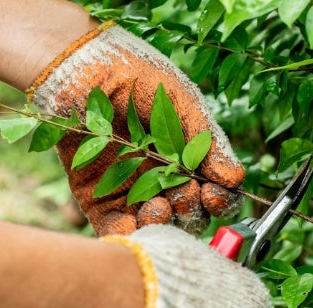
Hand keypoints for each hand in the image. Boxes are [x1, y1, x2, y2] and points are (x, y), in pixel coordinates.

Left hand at [29, 23, 243, 235]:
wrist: (77, 67)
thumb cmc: (133, 75)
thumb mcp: (179, 103)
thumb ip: (205, 142)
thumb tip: (235, 178)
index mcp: (184, 157)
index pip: (213, 192)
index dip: (220, 200)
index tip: (213, 193)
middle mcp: (160, 178)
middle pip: (188, 215)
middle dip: (191, 210)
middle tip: (183, 193)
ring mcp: (129, 191)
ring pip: (157, 226)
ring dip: (165, 224)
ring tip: (159, 206)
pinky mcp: (97, 199)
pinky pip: (118, 229)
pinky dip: (132, 235)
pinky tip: (139, 224)